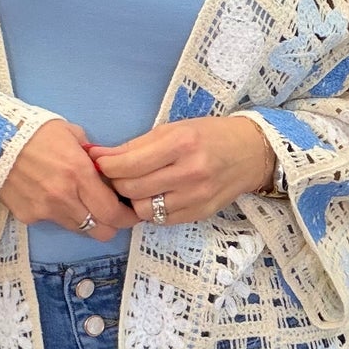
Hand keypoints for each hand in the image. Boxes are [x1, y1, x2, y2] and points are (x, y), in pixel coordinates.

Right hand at [0, 120, 136, 240]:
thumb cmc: (32, 131)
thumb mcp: (70, 134)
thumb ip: (91, 155)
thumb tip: (103, 167)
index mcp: (79, 175)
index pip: (113, 212)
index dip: (127, 217)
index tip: (131, 212)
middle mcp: (64, 198)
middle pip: (101, 231)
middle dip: (111, 225)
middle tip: (111, 212)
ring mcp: (45, 211)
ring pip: (78, 229)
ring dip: (85, 219)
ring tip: (78, 199)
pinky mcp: (28, 216)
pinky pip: (53, 221)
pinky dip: (57, 213)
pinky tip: (48, 194)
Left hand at [88, 116, 273, 225]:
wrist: (251, 152)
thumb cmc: (209, 134)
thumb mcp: (174, 129)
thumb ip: (136, 145)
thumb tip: (98, 156)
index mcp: (180, 143)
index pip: (127, 164)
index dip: (106, 166)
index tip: (100, 163)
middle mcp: (189, 171)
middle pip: (131, 188)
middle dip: (116, 183)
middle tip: (115, 176)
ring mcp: (196, 196)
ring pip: (143, 209)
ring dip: (133, 199)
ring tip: (137, 186)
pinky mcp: (200, 213)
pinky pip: (161, 220)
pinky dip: (152, 210)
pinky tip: (156, 196)